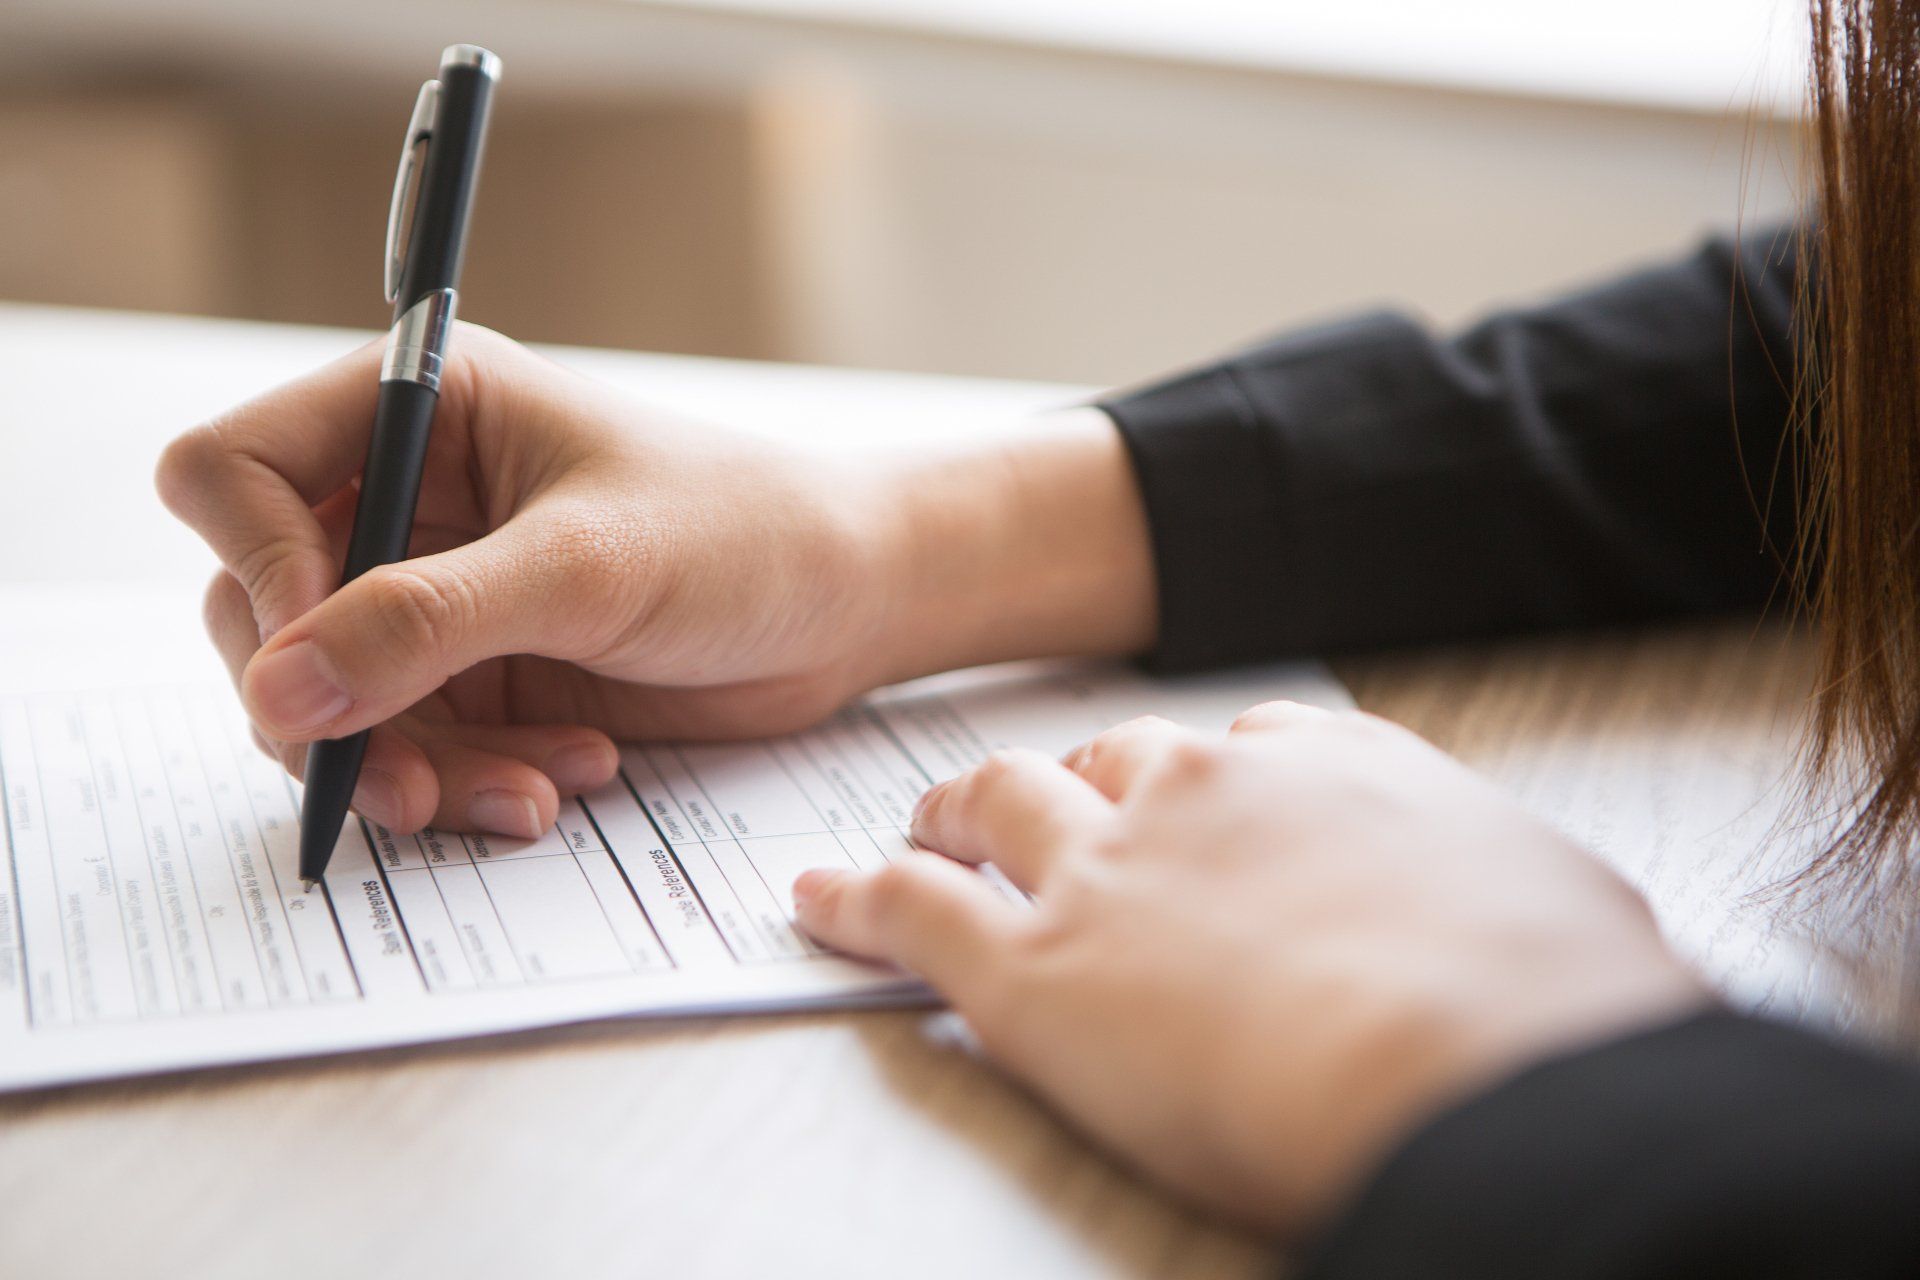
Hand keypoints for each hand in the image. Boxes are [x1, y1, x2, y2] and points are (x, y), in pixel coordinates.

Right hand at [156, 325, 1152, 837]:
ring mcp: (435, 594)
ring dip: (411, 767)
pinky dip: (468, 782)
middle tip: (402, 779)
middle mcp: (407, 499)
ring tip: (528, 792)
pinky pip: (411, 749)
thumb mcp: (587, 568)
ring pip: (331, 702)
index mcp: (420, 409)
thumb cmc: (746, 534)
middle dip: (333, 707)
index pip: (231, 472)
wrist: (850, 605)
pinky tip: (564, 778)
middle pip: (260, 610)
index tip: (321, 655)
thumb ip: (427, 622)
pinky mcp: (478, 675)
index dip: (255, 568)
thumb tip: (276, 690)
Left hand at [793, 702, 1708, 1235]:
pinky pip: (912, 912)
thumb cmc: (1550, 1007)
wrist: (1471, 1064)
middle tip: (1035, 807)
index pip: (1239, 745)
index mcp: (1334, 770)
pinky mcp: (1034, 969)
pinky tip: (814, 901)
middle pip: (1105, 757)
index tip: (1182, 796)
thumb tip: (1556, 941)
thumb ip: (1522, 906)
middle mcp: (1208, 795)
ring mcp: (1110, 871)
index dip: (1196, 775)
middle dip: (1067, 779)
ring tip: (924, 826)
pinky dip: (855, 902)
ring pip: (996, 802)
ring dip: (952, 810)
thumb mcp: (1573, 918)